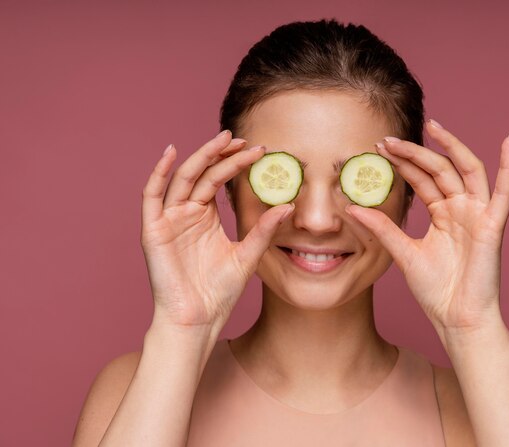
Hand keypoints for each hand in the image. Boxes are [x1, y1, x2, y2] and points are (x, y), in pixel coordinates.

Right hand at [140, 130, 293, 327]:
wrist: (198, 319)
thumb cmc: (219, 292)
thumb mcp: (247, 255)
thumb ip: (263, 229)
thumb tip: (288, 204)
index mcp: (205, 216)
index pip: (219, 179)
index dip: (236, 163)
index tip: (259, 150)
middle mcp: (186, 212)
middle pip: (202, 173)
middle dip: (222, 154)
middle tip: (244, 139)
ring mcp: (169, 220)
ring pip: (182, 179)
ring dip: (201, 157)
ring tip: (223, 140)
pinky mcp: (153, 230)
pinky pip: (152, 197)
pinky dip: (159, 173)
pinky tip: (171, 153)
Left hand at [347, 120, 508, 339]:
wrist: (456, 318)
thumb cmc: (435, 290)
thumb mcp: (402, 253)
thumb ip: (382, 228)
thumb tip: (351, 207)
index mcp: (442, 214)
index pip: (421, 179)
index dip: (402, 163)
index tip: (378, 149)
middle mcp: (460, 209)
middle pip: (439, 169)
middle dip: (414, 153)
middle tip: (388, 140)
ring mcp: (478, 215)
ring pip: (467, 170)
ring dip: (451, 147)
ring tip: (432, 126)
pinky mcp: (492, 225)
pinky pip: (505, 192)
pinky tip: (508, 143)